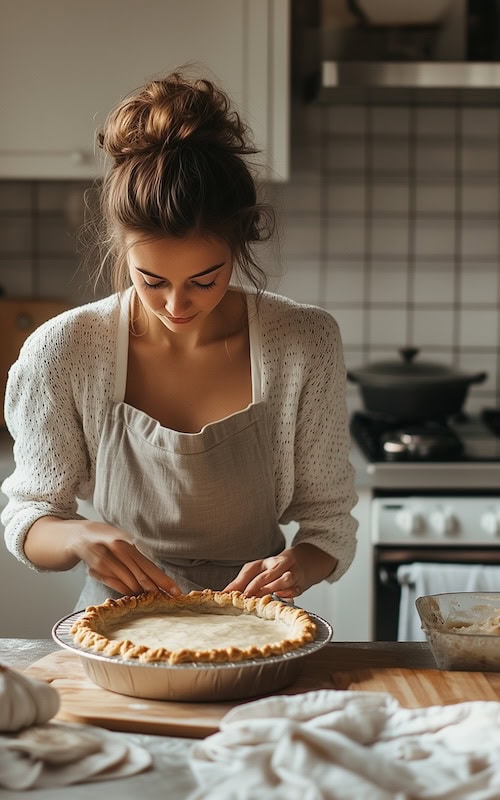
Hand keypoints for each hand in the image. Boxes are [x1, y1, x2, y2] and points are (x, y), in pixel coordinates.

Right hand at [66, 520, 181, 596]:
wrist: (80, 537)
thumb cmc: (108, 540)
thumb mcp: (124, 542)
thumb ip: (138, 558)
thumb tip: (158, 577)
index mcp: (127, 543)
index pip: (149, 565)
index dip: (163, 580)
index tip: (176, 591)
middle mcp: (116, 551)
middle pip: (141, 576)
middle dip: (155, 590)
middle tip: (168, 599)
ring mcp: (105, 562)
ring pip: (129, 584)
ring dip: (141, 592)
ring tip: (151, 596)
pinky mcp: (96, 572)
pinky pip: (116, 586)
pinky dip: (126, 591)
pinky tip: (132, 593)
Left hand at [223, 544, 336, 599]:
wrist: (306, 561)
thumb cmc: (277, 568)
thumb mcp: (260, 570)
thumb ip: (242, 581)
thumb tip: (224, 593)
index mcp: (266, 562)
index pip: (252, 569)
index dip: (241, 582)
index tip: (230, 594)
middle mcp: (280, 565)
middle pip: (267, 574)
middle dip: (256, 586)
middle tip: (245, 598)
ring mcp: (292, 574)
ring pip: (284, 579)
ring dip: (272, 589)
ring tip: (262, 599)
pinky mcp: (301, 584)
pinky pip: (295, 589)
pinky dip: (288, 594)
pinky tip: (281, 598)